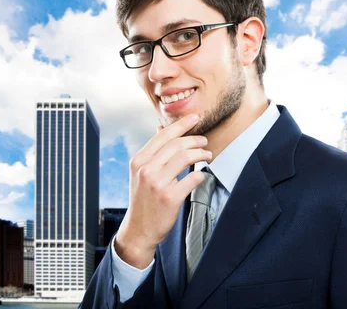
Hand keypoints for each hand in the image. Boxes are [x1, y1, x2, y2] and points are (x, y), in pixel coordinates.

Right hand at [115, 114, 211, 268]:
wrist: (139, 229)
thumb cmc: (143, 199)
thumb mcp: (140, 172)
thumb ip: (153, 152)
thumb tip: (161, 128)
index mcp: (139, 160)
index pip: (163, 136)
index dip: (181, 124)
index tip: (195, 117)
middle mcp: (146, 169)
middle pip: (176, 145)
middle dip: (195, 140)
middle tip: (205, 142)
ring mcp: (157, 183)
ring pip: (185, 158)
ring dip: (201, 154)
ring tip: (207, 156)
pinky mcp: (170, 197)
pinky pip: (192, 178)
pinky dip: (201, 174)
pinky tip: (202, 175)